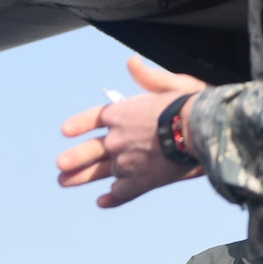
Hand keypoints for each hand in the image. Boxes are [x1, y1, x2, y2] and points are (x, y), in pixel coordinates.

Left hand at [57, 57, 208, 207]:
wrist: (201, 128)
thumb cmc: (189, 102)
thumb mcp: (170, 83)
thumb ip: (148, 77)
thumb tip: (131, 62)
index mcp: (121, 114)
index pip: (94, 118)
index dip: (79, 124)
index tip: (65, 131)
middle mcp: (116, 139)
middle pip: (90, 151)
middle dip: (74, 159)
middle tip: (60, 166)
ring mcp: (126, 162)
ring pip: (102, 173)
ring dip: (82, 177)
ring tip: (64, 182)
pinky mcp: (140, 181)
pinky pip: (122, 192)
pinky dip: (113, 198)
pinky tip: (103, 201)